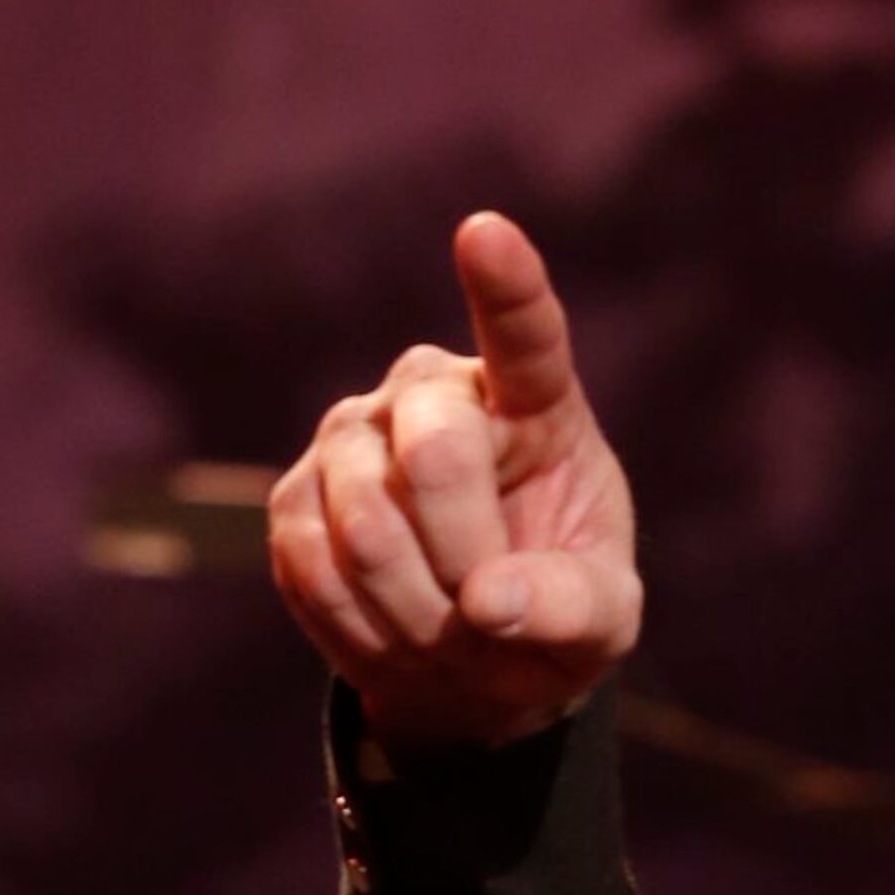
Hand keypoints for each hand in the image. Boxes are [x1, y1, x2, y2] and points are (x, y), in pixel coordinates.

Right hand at [268, 209, 641, 748]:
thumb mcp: (599, 623)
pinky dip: (364, 630)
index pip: (523, 333)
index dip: (505, 285)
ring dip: (418, 612)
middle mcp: (432, 391)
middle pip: (435, 457)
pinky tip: (395, 631)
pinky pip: (315, 569)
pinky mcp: (295, 497)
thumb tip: (487, 603)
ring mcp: (351, 435)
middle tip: (487, 615)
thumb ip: (570, 608)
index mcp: (530, 399)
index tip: (486, 236)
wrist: (472, 658)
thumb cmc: (552, 614)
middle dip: (466, 560)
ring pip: (367, 526)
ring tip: (448, 632)